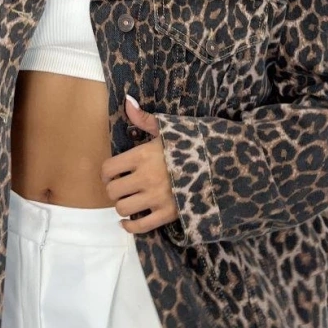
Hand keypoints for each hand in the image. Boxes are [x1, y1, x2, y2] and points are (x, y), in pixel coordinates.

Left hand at [101, 94, 179, 234]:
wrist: (221, 163)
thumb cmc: (192, 145)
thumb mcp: (169, 128)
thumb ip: (144, 119)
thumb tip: (126, 100)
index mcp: (142, 155)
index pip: (108, 169)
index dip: (106, 173)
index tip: (112, 174)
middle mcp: (145, 178)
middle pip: (112, 191)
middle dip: (114, 189)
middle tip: (121, 187)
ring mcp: (157, 198)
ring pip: (122, 208)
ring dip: (122, 205)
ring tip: (129, 200)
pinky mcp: (168, 214)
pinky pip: (140, 226)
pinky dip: (130, 226)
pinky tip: (129, 221)